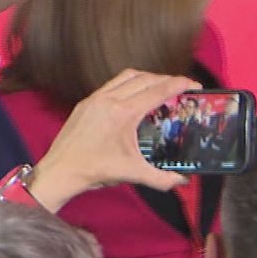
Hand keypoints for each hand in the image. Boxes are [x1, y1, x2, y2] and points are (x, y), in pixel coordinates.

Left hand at [29, 69, 200, 211]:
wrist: (61, 170)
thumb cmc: (94, 170)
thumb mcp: (133, 173)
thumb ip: (162, 178)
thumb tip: (182, 181)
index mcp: (123, 113)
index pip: (158, 90)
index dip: (180, 84)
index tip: (195, 85)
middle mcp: (109, 100)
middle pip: (145, 78)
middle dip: (167, 80)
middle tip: (181, 88)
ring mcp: (94, 99)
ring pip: (127, 76)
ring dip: (147, 78)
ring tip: (160, 88)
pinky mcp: (85, 103)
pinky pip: (111, 84)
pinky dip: (127, 85)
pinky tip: (133, 97)